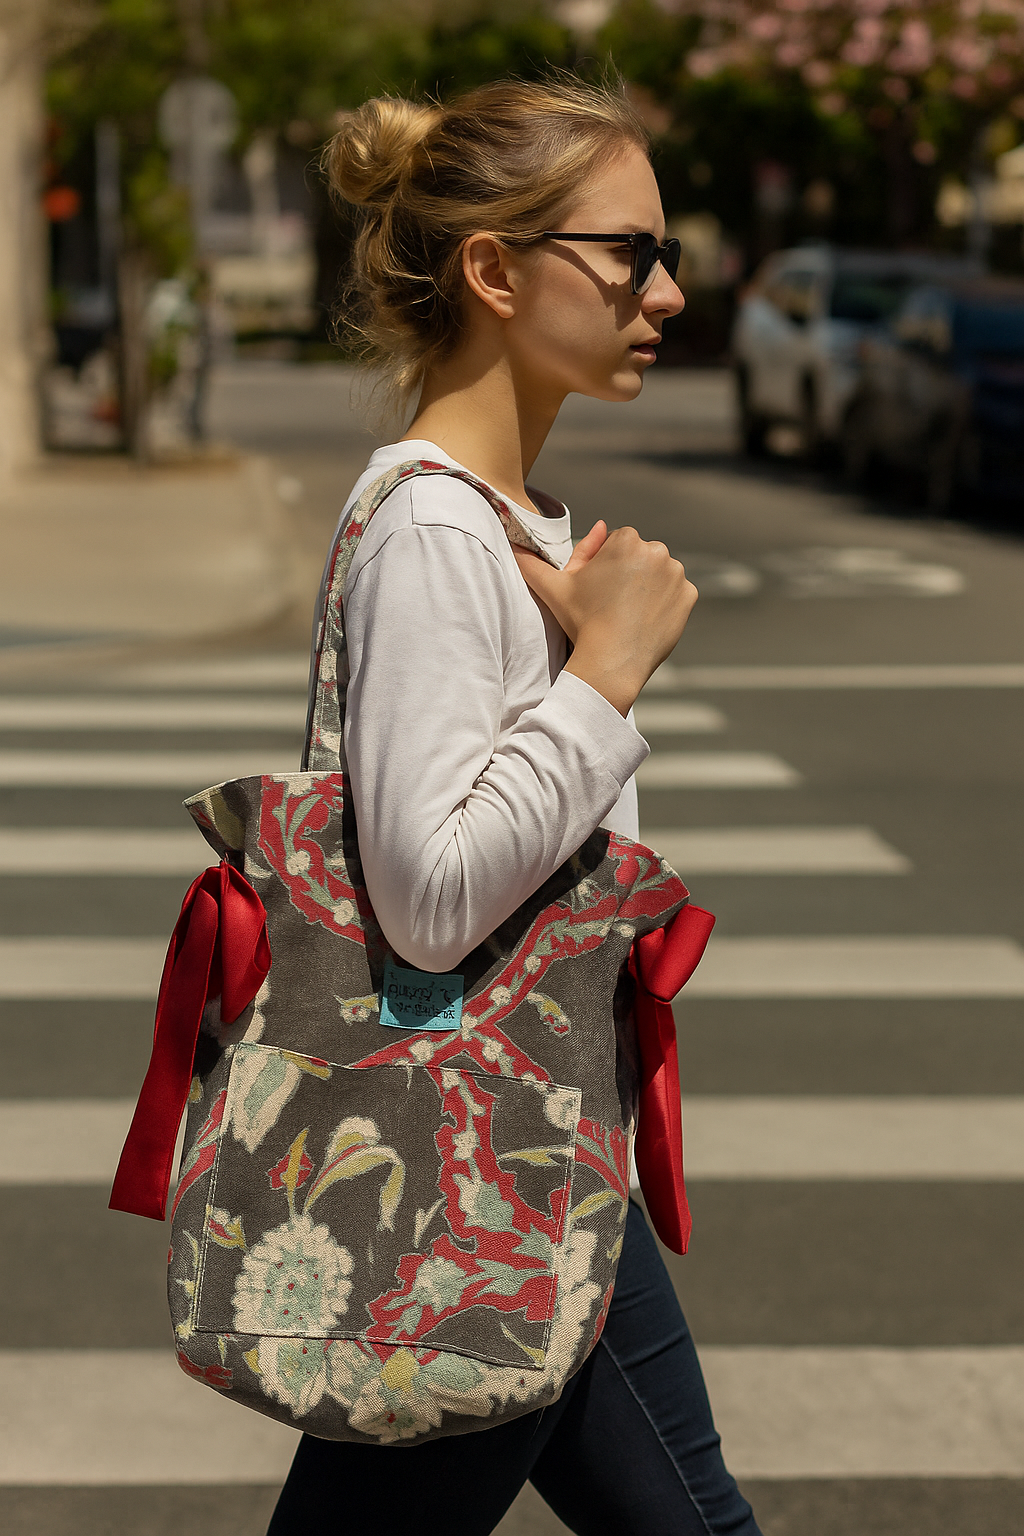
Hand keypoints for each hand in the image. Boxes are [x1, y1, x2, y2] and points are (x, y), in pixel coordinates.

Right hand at [514, 520, 696, 715]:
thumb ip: (530, 562)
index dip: (605, 566)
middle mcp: (657, 550)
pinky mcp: (689, 596)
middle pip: (641, 556)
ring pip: (659, 573)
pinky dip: (664, 604)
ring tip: (626, 612)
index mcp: (626, 540)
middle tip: (610, 603)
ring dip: (647, 586)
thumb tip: (512, 541)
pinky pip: (676, 593)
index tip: (598, 589)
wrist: (611, 661)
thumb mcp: (552, 588)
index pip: (617, 543)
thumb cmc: (581, 621)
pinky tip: (644, 619)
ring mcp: (677, 574)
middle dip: (628, 573)